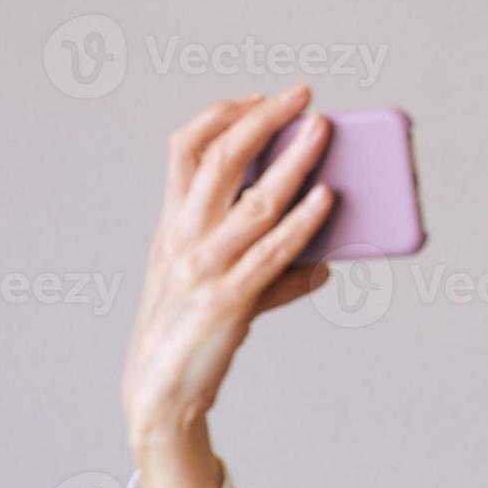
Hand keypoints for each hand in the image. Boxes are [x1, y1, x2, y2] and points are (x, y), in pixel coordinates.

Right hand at [121, 84, 334, 487]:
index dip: (223, 115)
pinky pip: (272, 252)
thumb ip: (271, 272)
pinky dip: (302, 222)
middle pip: (221, 159)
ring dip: (295, 162)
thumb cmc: (191, 333)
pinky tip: (327, 200)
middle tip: (303, 95)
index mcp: (172, 224)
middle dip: (264, 120)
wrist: (160, 392)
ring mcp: (204, 266)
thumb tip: (323, 266)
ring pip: (254, 199)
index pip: (185, 149)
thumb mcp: (219, 287)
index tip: (259, 98)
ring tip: (324, 134)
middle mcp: (183, 236)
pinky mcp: (228, 299)